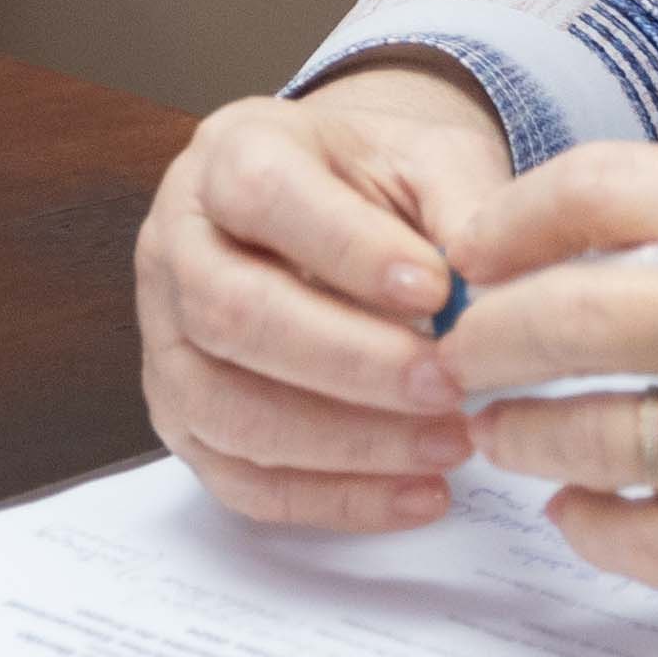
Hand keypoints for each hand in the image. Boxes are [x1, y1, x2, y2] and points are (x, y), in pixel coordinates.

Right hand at [134, 56, 519, 529]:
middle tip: (448, 384)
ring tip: (449, 444)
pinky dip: (335, 500)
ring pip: (226, 409)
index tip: (439, 289)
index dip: (347, 249)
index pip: (263, 196)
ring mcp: (166, 341)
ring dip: (345, 442)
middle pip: (230, 313)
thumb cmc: (378, 182)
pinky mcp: (184, 421)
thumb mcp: (427, 157)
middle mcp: (175, 247)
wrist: (335, 205)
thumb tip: (492, 288)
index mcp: (229, 156)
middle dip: (348, 361)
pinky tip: (420, 495)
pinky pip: (242, 482)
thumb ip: (464, 207)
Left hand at [434, 143, 657, 620]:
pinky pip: (641, 541)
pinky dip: (588, 524)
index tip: (475, 249)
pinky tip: (576, 507)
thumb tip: (560, 243)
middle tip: (455, 353)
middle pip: (567, 318)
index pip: (608, 189)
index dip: (515, 216)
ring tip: (503, 430)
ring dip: (521, 435)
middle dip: (482, 339)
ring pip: (587, 439)